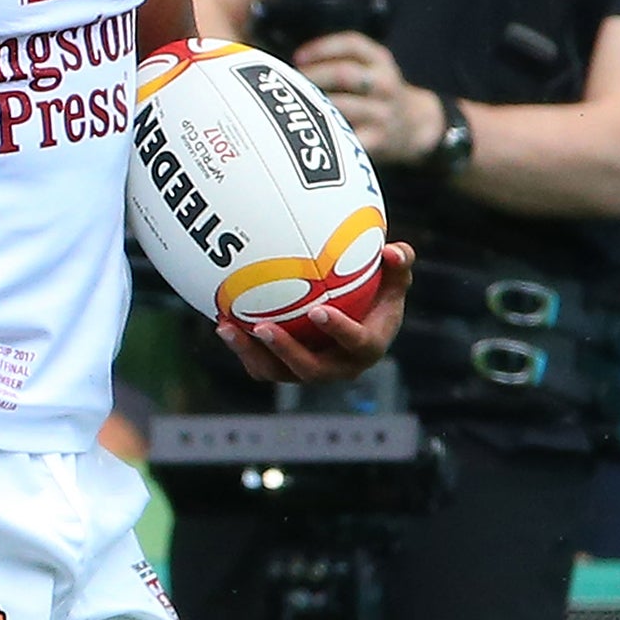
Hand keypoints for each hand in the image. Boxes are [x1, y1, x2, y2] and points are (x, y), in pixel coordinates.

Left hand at [220, 240, 414, 381]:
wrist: (350, 318)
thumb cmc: (376, 292)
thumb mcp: (393, 278)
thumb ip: (399, 264)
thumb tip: (391, 248)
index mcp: (368, 347)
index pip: (358, 344)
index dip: (340, 331)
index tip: (319, 309)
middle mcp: (339, 367)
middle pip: (312, 369)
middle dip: (287, 351)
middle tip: (264, 326)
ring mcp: (309, 371)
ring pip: (277, 372)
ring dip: (252, 352)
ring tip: (229, 328)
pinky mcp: (284, 370)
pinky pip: (259, 364)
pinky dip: (240, 346)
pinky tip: (220, 320)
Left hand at [292, 32, 442, 164]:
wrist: (412, 125)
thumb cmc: (373, 93)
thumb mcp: (368, 67)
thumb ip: (337, 60)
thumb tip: (285, 65)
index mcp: (380, 59)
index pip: (352, 44)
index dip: (321, 48)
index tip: (297, 57)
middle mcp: (385, 83)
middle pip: (344, 73)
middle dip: (312, 76)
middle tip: (288, 84)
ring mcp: (383, 112)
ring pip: (342, 105)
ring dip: (312, 104)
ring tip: (291, 106)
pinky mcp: (379, 138)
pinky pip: (347, 136)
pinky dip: (326, 132)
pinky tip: (309, 132)